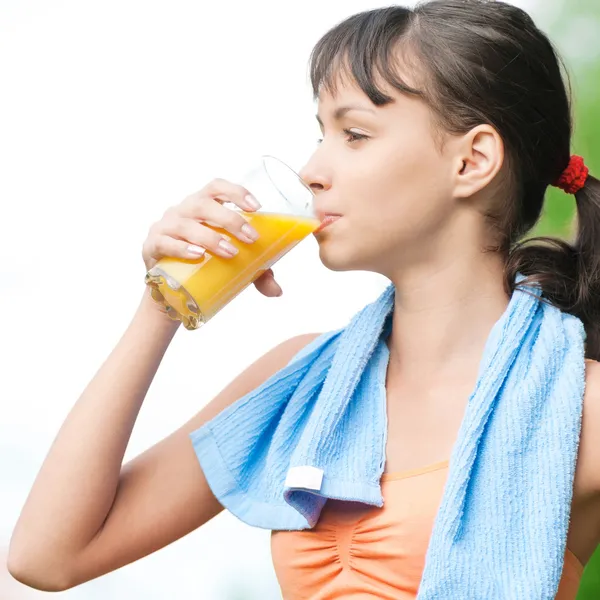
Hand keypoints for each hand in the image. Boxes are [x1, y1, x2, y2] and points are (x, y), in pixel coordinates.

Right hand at [141, 178, 282, 296]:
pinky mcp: (152, 246)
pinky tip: (197, 255)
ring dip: (210, 236)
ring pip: (186, 223)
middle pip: (204, 204)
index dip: (236, 192)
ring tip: (230, 252)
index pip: (217, 187)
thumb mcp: (232, 265)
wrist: (169, 289)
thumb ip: (256, 274)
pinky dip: (181, 247)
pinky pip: (165, 242)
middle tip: (251, 239)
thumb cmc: (204, 265)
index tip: (257, 208)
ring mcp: (165, 227)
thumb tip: (277, 291)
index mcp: (203, 206)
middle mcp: (183, 211)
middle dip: (230, 219)